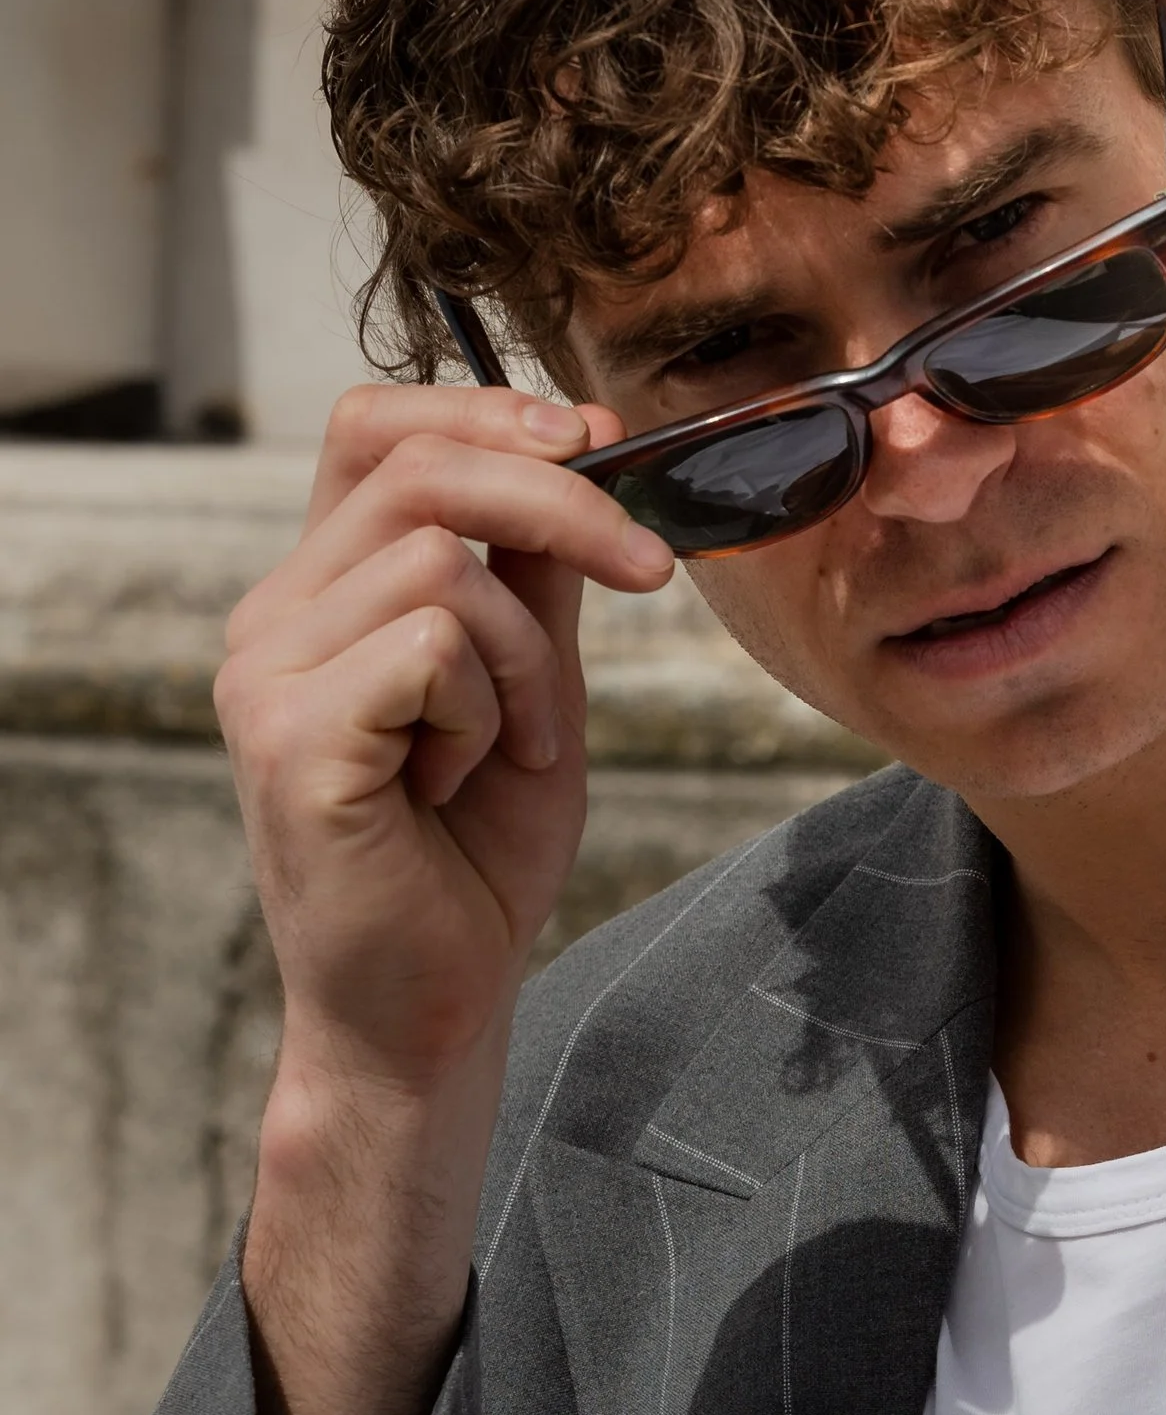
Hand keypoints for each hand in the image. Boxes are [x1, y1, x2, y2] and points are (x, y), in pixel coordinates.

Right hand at [218, 379, 671, 1097]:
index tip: (599, 441)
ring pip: (443, 564)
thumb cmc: (475, 859)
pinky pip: (431, 647)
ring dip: (526, 661)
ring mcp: (267, 675)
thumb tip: (582, 452)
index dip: (489, 409)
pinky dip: (489, 711)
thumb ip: (533, 580)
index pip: (374, 429)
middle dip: (564, 503)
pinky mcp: (290, 737)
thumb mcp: (531, 690)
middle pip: (419, 467)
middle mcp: (272, 620)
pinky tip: (461, 783)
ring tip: (511, 749)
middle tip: (649, 571)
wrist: (433, 1005)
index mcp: (318, 594)